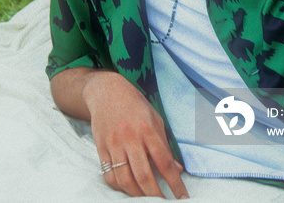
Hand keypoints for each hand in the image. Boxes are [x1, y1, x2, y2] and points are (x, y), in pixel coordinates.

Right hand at [84, 71, 188, 198]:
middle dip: (156, 195)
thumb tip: (177, 169)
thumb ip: (165, 145)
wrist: (106, 91)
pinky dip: (119, 187)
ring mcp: (114, 144)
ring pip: (125, 180)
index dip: (175, 182)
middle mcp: (130, 137)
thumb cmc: (135, 104)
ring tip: (147, 199)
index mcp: (147, 128)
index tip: (183, 197)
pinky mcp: (101, 148)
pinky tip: (129, 188)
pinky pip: (109, 176)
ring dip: (138, 195)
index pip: (163, 161)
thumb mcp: (155, 118)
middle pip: (144, 175)